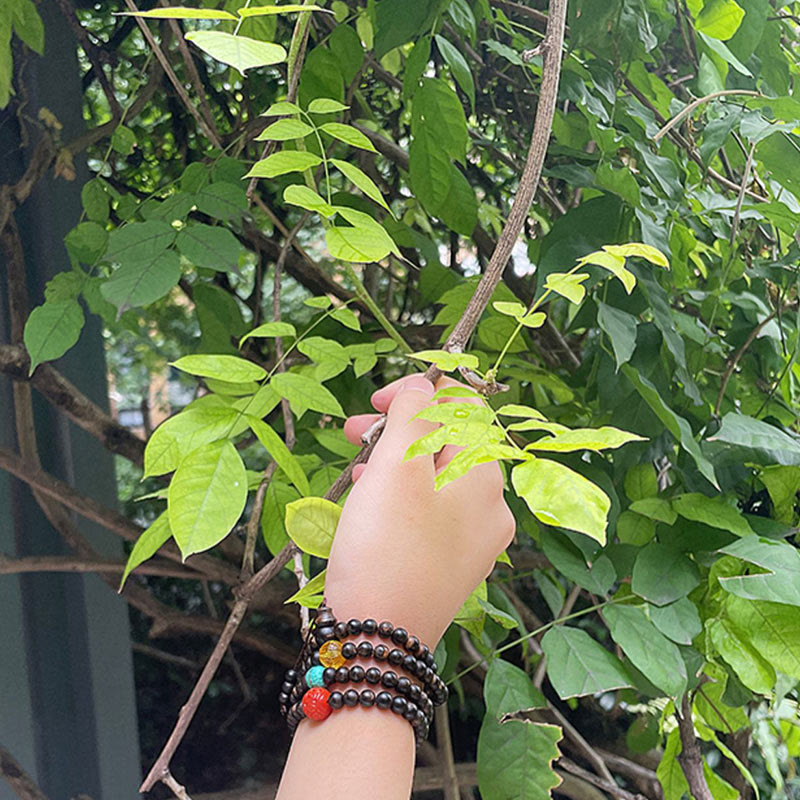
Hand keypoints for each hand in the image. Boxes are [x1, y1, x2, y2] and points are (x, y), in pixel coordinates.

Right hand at [324, 374, 515, 646]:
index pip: (465, 409)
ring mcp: (474, 540)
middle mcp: (490, 507)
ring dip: (396, 460)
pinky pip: (431, 513)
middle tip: (355, 429)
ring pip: (436, 479)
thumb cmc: (385, 546)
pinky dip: (401, 496)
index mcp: (485, 477)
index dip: (422, 392)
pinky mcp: (451, 564)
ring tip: (355, 468)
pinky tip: (369, 500)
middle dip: (401, 428)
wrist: (377, 642)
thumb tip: (427, 385)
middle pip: (448, 444)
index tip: (378, 400)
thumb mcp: (396, 467)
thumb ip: (416, 415)